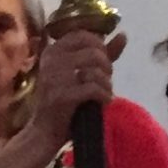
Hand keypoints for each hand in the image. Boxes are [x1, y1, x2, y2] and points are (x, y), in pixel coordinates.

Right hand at [29, 24, 123, 149]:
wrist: (44, 132)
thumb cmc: (64, 100)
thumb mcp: (81, 72)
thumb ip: (102, 53)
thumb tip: (123, 35)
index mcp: (52, 51)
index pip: (83, 36)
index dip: (100, 47)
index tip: (100, 63)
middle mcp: (50, 61)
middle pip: (93, 52)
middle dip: (106, 66)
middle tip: (105, 80)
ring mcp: (54, 78)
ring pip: (95, 70)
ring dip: (107, 84)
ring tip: (104, 93)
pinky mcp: (61, 96)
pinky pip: (94, 89)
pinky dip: (105, 96)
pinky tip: (103, 102)